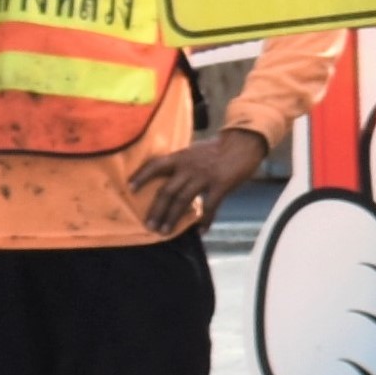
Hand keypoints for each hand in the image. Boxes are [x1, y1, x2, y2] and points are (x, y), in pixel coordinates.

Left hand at [121, 125, 270, 236]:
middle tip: (149, 225)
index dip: (141, 176)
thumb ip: (184, 163)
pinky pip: (209, 206)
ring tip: (165, 231)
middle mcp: (189, 167)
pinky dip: (205, 221)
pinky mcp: (220, 185)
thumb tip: (172, 177)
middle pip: (167, 191)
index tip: (130, 188)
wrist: (245, 142)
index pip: (155, 165)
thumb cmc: (221, 147)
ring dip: (172, 218)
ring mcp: (204, 176)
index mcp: (181, 157)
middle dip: (156, 210)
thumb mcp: (196, 151)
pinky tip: (201, 230)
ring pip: (182, 201)